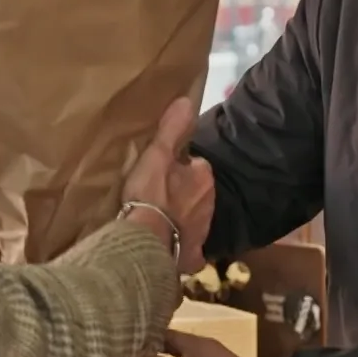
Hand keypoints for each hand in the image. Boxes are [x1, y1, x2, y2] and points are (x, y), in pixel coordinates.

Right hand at [122, 97, 215, 272]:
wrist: (147, 241)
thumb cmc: (151, 194)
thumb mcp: (157, 154)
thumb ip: (172, 128)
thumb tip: (187, 101)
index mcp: (203, 178)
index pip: (196, 166)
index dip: (180, 168)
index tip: (163, 172)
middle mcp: (210, 204)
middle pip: (197, 193)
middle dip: (183, 193)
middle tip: (158, 195)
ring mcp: (202, 231)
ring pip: (194, 219)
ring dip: (181, 218)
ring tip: (158, 219)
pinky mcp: (193, 256)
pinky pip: (189, 249)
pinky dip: (182, 247)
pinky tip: (168, 246)